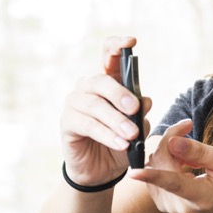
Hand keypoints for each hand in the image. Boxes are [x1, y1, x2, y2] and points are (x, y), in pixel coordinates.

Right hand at [59, 36, 151, 187]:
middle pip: (101, 81)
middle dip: (120, 94)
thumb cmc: (120, 142)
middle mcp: (88, 87)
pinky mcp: (67, 122)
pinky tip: (120, 144)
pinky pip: (88, 124)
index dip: (117, 46)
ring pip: (95, 106)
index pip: (108, 56)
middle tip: (135, 109)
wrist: (102, 171)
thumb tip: (145, 100)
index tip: (131, 42)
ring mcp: (75, 103)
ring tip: (131, 135)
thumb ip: (141, 114)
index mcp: (108, 82)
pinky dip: (106, 135)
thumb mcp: (137, 129)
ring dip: (116, 121)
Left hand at [130, 120, 212, 212]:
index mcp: (200, 196)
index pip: (173, 184)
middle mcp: (179, 204)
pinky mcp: (161, 200)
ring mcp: (168, 204)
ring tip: (192, 148)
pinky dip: (166, 157)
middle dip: (170, 139)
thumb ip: (201, 152)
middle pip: (160, 162)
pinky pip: (154, 168)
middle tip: (187, 125)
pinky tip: (184, 160)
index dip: (152, 176)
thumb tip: (173, 143)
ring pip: (154, 162)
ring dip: (169, 148)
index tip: (134, 173)